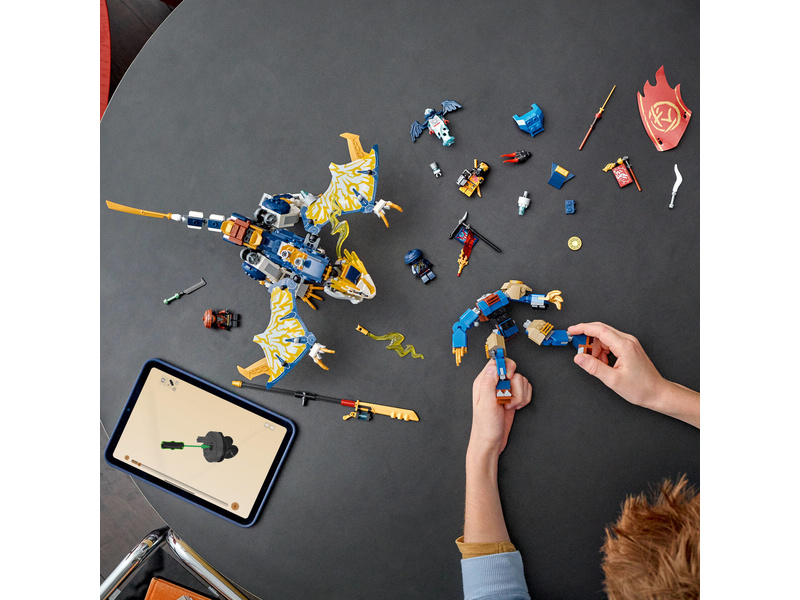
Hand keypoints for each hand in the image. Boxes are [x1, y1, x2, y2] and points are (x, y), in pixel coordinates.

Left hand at [468, 358, 531, 457]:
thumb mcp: (485, 404)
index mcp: (483, 381)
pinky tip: (515, 407)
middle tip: (507, 397)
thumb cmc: (485, 426)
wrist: (491, 442)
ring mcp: (504, 391)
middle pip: (513, 370)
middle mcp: (494, 384)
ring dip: (520, 395)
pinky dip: (524, 399)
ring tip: (510, 405)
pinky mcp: (513, 397)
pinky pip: (526, 390)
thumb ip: (488, 383)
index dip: (506, 367)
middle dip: (515, 385)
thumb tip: (494, 365)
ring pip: (521, 381)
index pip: (497, 362)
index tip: (508, 378)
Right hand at [567, 322, 698, 427]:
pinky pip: (611, 343)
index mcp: (624, 346)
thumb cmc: (640, 388)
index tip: (572, 330)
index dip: (583, 328)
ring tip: (596, 362)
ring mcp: (630, 343)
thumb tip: (579, 357)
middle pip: (602, 330)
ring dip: (596, 347)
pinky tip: (603, 362)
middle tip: (579, 349)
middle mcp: (628, 341)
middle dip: (588, 338)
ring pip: (605, 337)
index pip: (599, 330)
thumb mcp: (613, 380)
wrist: (657, 392)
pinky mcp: (629, 348)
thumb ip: (594, 367)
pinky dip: (603, 350)